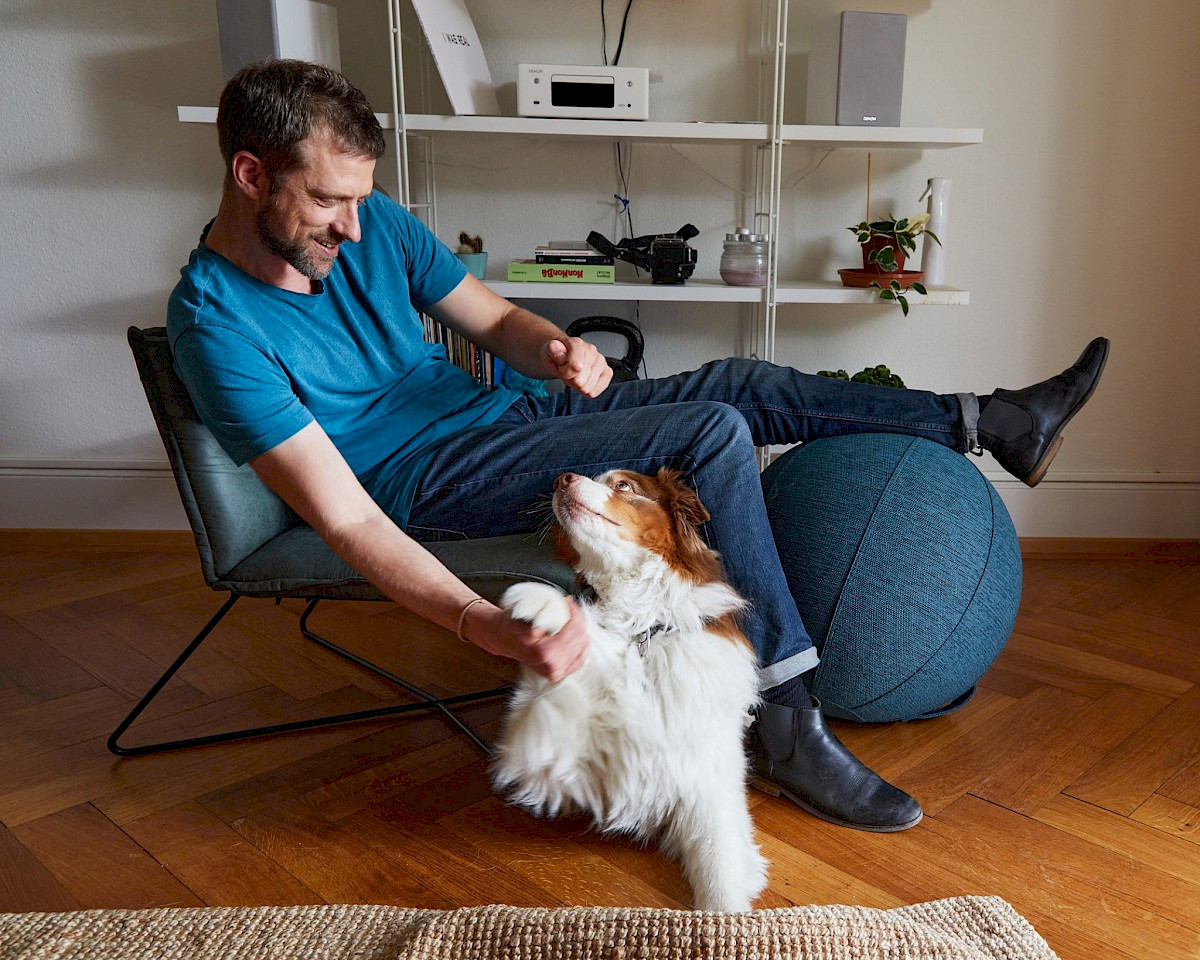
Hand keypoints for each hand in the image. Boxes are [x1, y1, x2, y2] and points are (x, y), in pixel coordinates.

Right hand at [465, 598, 589, 681]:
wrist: (502, 640)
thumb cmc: (512, 628)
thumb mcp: (527, 615)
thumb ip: (548, 614)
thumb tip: (567, 607)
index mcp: (546, 652)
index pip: (574, 630)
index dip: (575, 613)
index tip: (569, 602)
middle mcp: (553, 666)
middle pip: (581, 639)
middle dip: (579, 620)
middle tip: (571, 608)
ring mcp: (556, 672)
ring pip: (583, 648)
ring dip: (580, 631)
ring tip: (573, 619)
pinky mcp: (558, 673)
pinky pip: (580, 659)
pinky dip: (580, 645)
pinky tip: (576, 635)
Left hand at [540, 337, 612, 396]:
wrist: (565, 356)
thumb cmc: (558, 355)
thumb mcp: (548, 351)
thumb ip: (552, 350)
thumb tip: (561, 356)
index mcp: (577, 344)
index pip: (575, 366)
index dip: (566, 372)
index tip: (562, 368)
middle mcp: (591, 351)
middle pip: (580, 381)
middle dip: (570, 380)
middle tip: (567, 372)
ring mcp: (601, 362)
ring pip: (587, 387)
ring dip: (577, 386)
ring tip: (574, 375)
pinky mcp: (607, 372)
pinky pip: (595, 391)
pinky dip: (586, 390)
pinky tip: (583, 381)